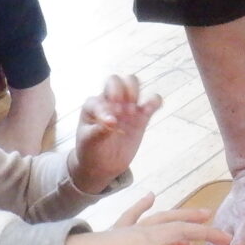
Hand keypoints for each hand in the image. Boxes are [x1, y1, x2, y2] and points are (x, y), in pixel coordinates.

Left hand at [62, 196, 228, 244]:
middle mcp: (141, 234)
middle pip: (178, 231)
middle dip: (202, 234)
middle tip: (224, 237)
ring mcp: (130, 230)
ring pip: (163, 219)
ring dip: (184, 216)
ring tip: (205, 213)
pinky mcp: (117, 230)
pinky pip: (134, 215)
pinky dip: (143, 205)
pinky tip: (151, 195)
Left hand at [71, 75, 161, 193]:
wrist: (103, 164)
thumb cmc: (91, 150)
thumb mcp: (90, 142)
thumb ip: (99, 130)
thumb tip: (113, 121)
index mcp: (93, 105)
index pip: (100, 99)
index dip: (107, 110)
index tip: (112, 125)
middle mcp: (109, 100)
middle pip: (115, 80)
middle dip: (120, 92)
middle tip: (122, 111)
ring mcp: (126, 106)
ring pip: (132, 82)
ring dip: (134, 93)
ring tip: (132, 113)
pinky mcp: (141, 115)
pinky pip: (152, 100)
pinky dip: (154, 101)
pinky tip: (149, 110)